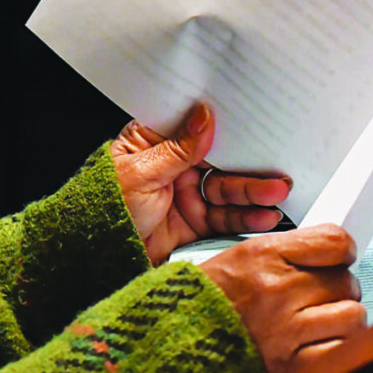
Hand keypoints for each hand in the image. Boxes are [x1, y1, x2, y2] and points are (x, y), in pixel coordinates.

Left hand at [111, 102, 287, 265]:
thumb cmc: (104, 207)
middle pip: (219, 161)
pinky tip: (264, 215)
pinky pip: (226, 218)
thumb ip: (178, 148)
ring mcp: (186, 195)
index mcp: (154, 143)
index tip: (253, 120)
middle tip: (276, 167)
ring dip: (254, 192)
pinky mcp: (194, 223)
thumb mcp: (140, 172)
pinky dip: (247, 217)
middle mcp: (173, 167)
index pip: (194, 128)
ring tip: (277, 193)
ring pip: (228, 190)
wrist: (95, 256)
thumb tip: (204, 116)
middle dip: (249, 164)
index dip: (223, 125)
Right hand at [199, 224, 365, 372]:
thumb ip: (288, 252)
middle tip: (319, 296)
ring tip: (322, 321)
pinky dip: (337, 349)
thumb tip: (332, 255)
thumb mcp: (240, 255)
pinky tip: (320, 345)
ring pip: (353, 315)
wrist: (176, 340)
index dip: (342, 251)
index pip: (336, 241)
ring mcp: (286, 328)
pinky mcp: (291, 364)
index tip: (338, 259)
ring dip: (342, 320)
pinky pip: (341, 350)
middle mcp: (277, 289)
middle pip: (346, 280)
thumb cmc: (205, 299)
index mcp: (264, 255)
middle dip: (337, 288)